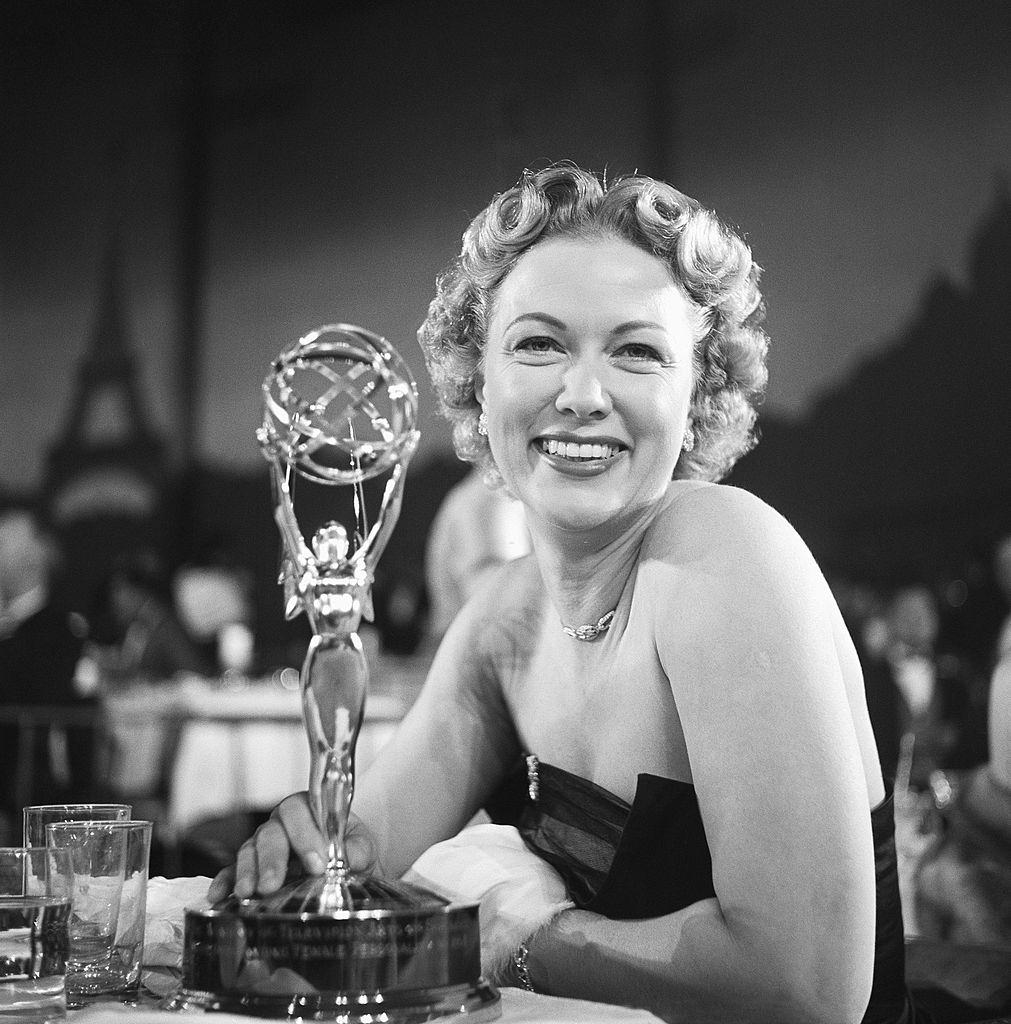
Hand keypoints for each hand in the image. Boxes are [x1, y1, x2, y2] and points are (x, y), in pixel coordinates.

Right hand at [206, 791, 377, 901]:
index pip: (300, 812)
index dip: (305, 836)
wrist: (345, 868)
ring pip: (249, 851)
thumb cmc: (350, 851)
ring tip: (248, 894)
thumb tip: (348, 858)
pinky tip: (218, 896)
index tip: (317, 864)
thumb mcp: (361, 847)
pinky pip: (231, 870)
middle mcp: (281, 824)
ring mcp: (262, 845)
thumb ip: (357, 850)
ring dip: (248, 872)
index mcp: (308, 811)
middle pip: (270, 834)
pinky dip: (224, 881)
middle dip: (272, 860)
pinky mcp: (251, 867)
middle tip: (273, 885)